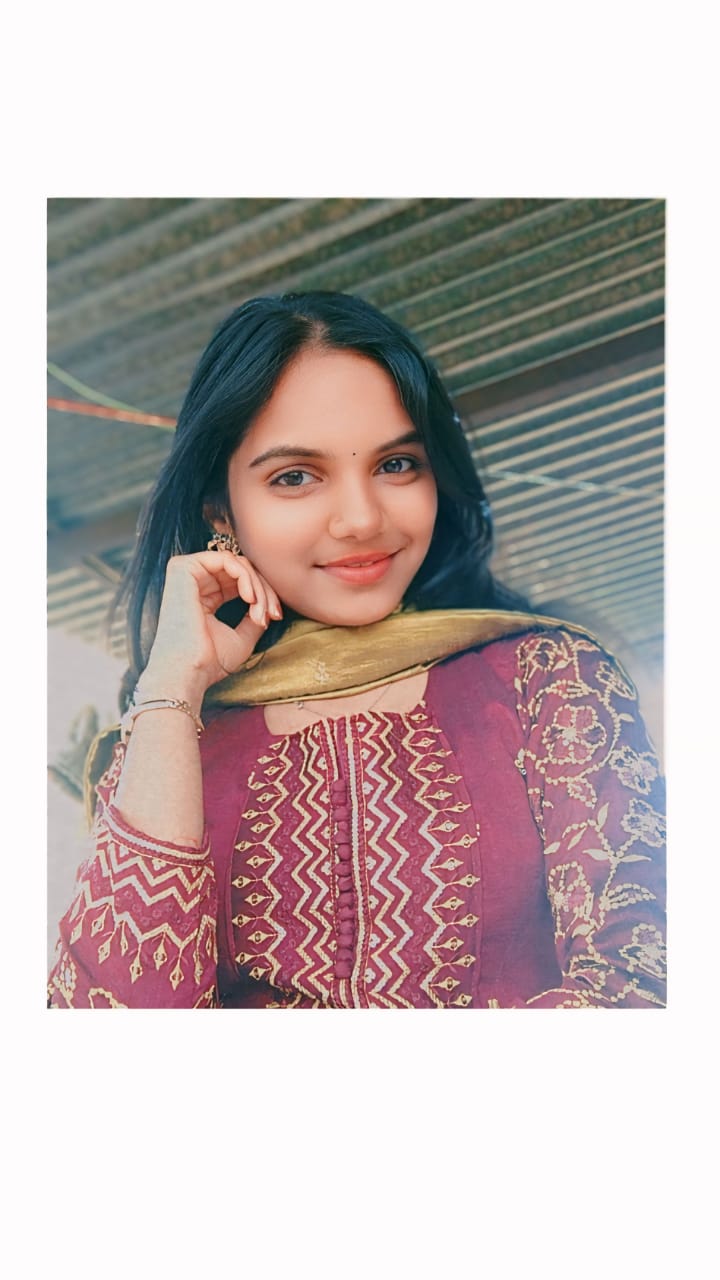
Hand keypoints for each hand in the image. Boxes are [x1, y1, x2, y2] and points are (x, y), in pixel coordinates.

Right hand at [137, 550, 282, 705]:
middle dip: (264, 590)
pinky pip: (226, 559)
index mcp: (204, 598)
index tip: (276, 617)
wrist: (189, 671)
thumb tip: (269, 606)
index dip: (263, 595)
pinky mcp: (182, 568)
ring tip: (260, 612)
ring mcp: (186, 575)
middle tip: (272, 614)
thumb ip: (254, 617)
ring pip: (237, 563)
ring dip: (257, 586)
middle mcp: (194, 584)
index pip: (239, 582)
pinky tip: (250, 598)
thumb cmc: (210, 662)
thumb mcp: (242, 638)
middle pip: (241, 570)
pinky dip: (245, 576)